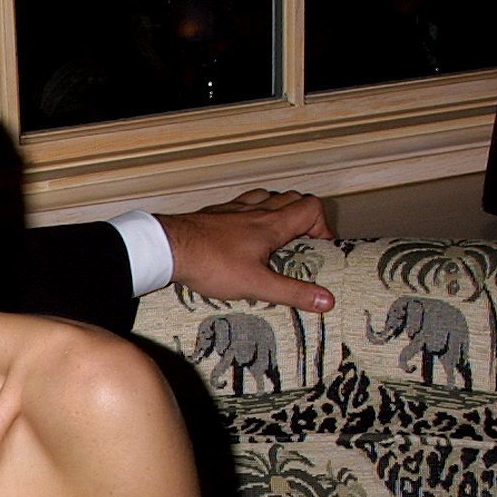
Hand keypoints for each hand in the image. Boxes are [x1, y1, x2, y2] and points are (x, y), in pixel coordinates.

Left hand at [156, 189, 335, 312]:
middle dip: (304, 218)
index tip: (318, 248)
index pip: (311, 208)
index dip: (322, 226)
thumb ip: (292, 292)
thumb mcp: (256, 284)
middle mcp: (256, 210)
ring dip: (278, 210)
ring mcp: (234, 209)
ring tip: (276, 235)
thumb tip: (328, 300)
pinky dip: (251, 212)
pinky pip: (242, 203)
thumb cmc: (212, 264)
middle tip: (300, 243)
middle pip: (293, 198)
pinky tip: (243, 231)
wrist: (168, 248)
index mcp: (272, 223)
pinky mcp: (215, 213)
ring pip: (268, 196)